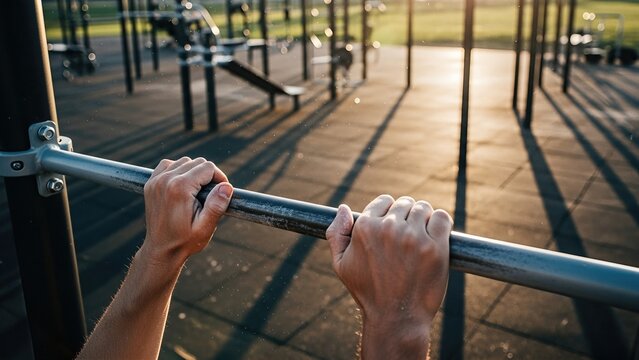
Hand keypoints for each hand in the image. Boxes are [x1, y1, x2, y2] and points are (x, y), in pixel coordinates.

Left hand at [142, 157, 232, 268]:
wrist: (161, 250)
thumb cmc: (184, 241)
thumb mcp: (205, 227)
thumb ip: (216, 205)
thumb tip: (227, 186)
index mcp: (180, 188)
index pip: (208, 168)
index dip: (220, 178)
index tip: (221, 193)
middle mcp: (166, 180)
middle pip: (197, 163)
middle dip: (208, 176)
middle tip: (210, 195)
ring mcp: (156, 181)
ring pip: (184, 161)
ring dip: (194, 172)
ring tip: (197, 192)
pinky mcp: (151, 183)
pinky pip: (168, 165)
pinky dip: (179, 170)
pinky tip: (183, 185)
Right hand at [326, 195, 451, 358]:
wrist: (396, 318)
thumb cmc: (368, 292)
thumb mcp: (341, 265)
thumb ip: (337, 234)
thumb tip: (343, 208)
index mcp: (365, 228)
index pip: (384, 201)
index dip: (390, 213)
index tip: (394, 226)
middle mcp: (388, 229)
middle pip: (405, 203)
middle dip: (407, 216)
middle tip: (409, 236)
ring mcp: (413, 237)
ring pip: (423, 208)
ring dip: (424, 219)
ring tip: (422, 237)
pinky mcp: (435, 247)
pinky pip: (441, 217)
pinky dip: (440, 223)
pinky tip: (437, 235)